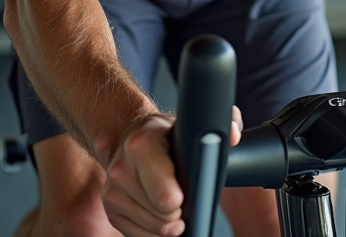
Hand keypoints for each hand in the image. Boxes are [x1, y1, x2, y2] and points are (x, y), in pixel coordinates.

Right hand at [101, 107, 243, 236]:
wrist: (129, 135)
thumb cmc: (166, 134)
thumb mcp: (193, 122)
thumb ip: (222, 121)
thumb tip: (233, 136)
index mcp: (142, 145)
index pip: (166, 196)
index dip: (183, 202)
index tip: (187, 196)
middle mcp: (121, 169)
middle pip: (164, 218)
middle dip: (179, 213)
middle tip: (183, 198)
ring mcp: (113, 191)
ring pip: (154, 229)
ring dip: (168, 223)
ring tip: (172, 203)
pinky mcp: (111, 209)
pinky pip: (140, 236)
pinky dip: (154, 230)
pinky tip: (159, 211)